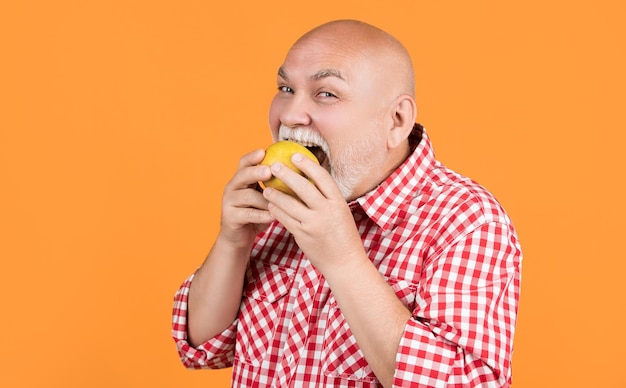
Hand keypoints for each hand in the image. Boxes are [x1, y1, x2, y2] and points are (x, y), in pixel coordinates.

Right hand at [218, 149, 273, 249]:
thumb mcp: (266, 197)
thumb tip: (301, 171)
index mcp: (241, 179)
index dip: (252, 157)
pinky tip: (273, 216)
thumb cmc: (258, 213)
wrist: (240, 237)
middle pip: (242, 175)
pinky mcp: (230, 218)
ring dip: (263, 198)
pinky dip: (261, 215)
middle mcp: (232, 187)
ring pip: (247, 196)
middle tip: (268, 171)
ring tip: (277, 200)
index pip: (244, 163)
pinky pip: (247, 214)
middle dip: (255, 171)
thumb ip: (275, 185)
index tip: (263, 151)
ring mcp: (229, 202)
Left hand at [262, 153, 364, 273]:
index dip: (308, 165)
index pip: (322, 178)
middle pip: (303, 187)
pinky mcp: (302, 236)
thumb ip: (327, 199)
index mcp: (338, 203)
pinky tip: (271, 205)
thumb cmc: (343, 236)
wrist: (345, 263)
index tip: (295, 156)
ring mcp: (313, 224)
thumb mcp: (341, 213)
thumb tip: (311, 180)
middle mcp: (326, 212)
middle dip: (287, 174)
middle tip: (274, 166)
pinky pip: (285, 219)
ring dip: (276, 194)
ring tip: (267, 188)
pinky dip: (276, 211)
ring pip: (289, 204)